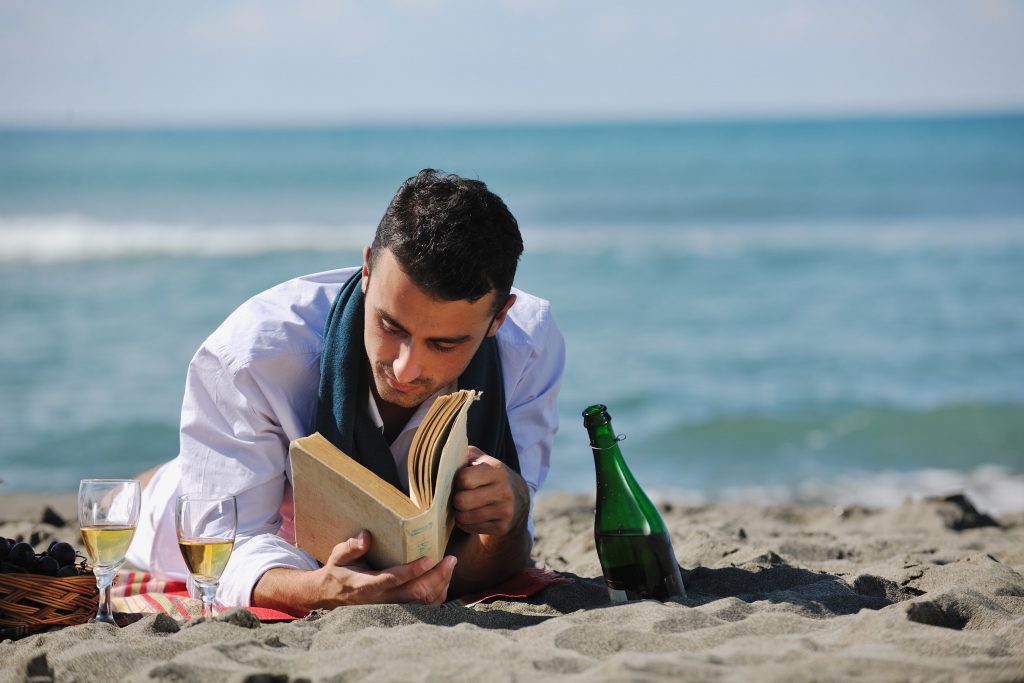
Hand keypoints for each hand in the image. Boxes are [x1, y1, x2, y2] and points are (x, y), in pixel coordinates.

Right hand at [313, 530, 455, 607]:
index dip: (412, 571)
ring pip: (423, 603)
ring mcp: (391, 608)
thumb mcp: (338, 556)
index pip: (392, 579)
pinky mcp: (399, 611)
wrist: (332, 596)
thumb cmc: (339, 571)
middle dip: (436, 576)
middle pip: (415, 594)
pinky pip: (424, 608)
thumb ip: (351, 547)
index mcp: (366, 585)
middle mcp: (381, 600)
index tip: (429, 558)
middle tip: (450, 559)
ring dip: (440, 585)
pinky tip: (444, 579)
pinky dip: (438, 595)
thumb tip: (366, 536)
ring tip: (450, 565)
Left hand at [452, 446, 529, 537]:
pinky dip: (465, 522)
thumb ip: (463, 454)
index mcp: (496, 470)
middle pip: (462, 501)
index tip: (459, 480)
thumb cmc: (489, 475)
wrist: (517, 497)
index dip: (456, 481)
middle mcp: (503, 491)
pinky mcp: (501, 527)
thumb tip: (442, 459)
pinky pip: (470, 527)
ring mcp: (504, 511)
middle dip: (455, 498)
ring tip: (463, 505)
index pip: (464, 479)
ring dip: (458, 512)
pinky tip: (471, 514)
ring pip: (464, 517)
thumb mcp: (481, 458)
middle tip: (458, 495)